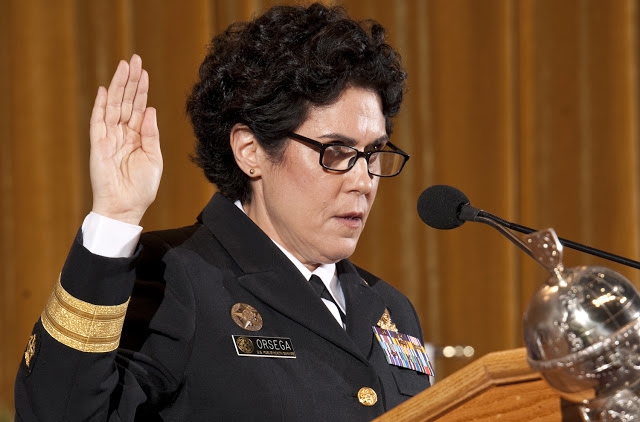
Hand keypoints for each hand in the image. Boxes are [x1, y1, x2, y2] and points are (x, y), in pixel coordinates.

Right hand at [89, 54, 162, 224]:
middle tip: (134, 59)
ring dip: (118, 86)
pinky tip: (105, 90)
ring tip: (124, 66)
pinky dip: (101, 106)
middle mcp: (123, 133)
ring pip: (113, 106)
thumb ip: (151, 134)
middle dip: (130, 80)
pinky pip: (98, 121)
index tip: (144, 71)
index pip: (139, 107)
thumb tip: (149, 109)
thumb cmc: (141, 187)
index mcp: (138, 136)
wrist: (126, 207)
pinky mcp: (98, 145)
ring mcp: (110, 137)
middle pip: (126, 101)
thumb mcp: (153, 158)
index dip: (142, 89)